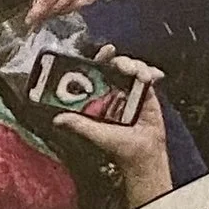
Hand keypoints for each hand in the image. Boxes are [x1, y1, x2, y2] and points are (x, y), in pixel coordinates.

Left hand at [26, 0, 111, 24]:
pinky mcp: (82, 2)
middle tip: (30, 22)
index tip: (29, 13)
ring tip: (41, 19)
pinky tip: (55, 13)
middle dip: (38, 14)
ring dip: (48, 15)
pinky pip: (66, 11)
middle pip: (49, 2)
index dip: (34, 4)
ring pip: (57, 9)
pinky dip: (59, 13)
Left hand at [56, 59, 171, 207]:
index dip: (99, 59)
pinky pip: (147, 76)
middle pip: (115, 66)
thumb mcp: (96, 134)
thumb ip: (79, 125)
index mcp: (99, 98)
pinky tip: (151, 77)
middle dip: (119, 59)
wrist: (143, 157)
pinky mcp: (147, 93)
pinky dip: (149, 72)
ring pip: (132, 68)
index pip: (97, 73)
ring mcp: (130, 91)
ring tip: (138, 75)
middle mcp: (114, 91)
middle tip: (121, 62)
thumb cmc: (119, 148)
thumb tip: (57, 119)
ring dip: (135, 66)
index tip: (106, 51)